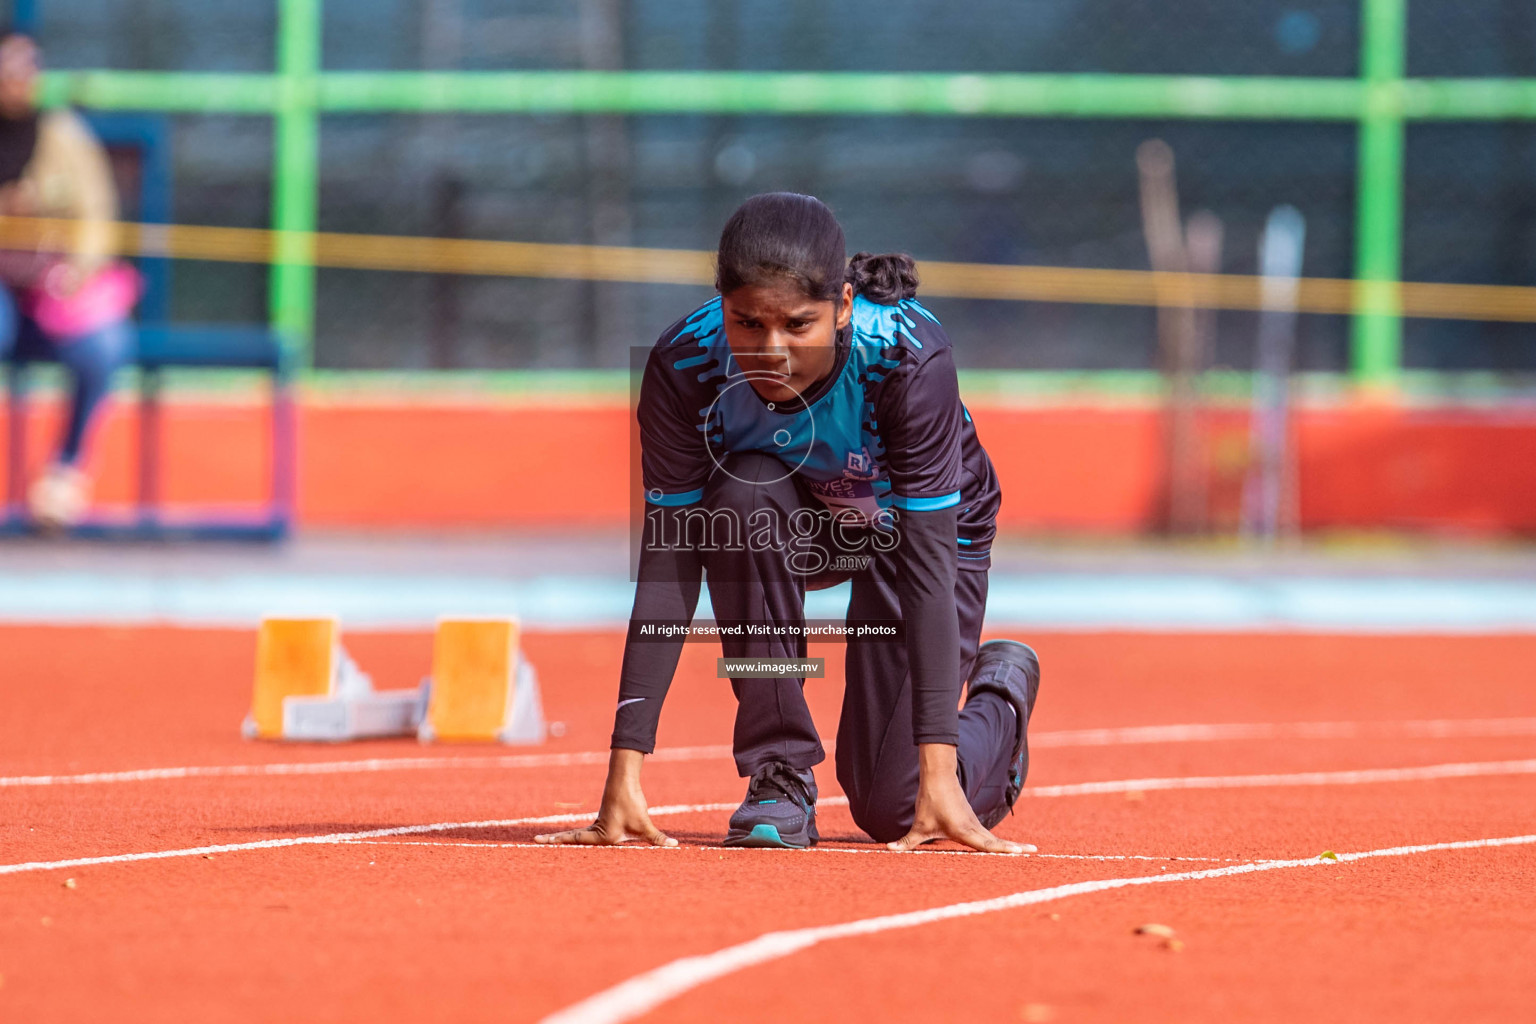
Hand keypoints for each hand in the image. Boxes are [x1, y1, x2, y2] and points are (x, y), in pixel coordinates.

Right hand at [534, 747, 677, 846]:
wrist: (625, 783)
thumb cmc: (631, 804)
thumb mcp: (644, 824)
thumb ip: (657, 838)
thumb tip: (674, 846)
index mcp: (601, 835)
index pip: (575, 840)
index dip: (558, 841)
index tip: (539, 840)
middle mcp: (595, 831)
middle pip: (570, 838)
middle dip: (554, 840)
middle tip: (534, 840)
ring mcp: (596, 826)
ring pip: (575, 835)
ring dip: (561, 838)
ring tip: (543, 840)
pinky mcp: (601, 823)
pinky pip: (583, 833)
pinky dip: (573, 837)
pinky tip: (568, 840)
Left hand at [888, 743, 1034, 854]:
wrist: (938, 777)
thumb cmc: (930, 802)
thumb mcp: (919, 825)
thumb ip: (906, 842)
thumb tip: (888, 850)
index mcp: (964, 830)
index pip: (987, 844)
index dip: (1003, 850)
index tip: (1019, 853)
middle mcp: (974, 827)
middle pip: (997, 842)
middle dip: (1015, 849)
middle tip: (1035, 853)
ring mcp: (975, 824)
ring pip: (995, 839)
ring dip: (1011, 846)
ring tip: (1029, 851)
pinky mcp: (974, 822)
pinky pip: (990, 836)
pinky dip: (1001, 843)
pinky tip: (1010, 849)